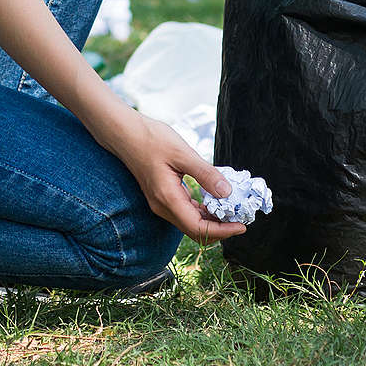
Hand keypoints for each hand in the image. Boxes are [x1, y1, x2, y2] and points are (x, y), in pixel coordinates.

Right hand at [107, 110, 245, 244]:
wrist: (125, 134)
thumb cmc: (151, 139)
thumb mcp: (183, 153)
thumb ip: (206, 174)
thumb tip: (227, 193)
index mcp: (168, 199)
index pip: (198, 228)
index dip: (222, 231)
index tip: (241, 226)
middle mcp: (163, 207)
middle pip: (195, 231)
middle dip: (219, 229)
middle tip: (241, 218)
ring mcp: (161, 203)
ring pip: (190, 223)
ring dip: (211, 221)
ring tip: (232, 210)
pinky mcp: (162, 197)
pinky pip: (185, 212)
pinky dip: (202, 211)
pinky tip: (214, 201)